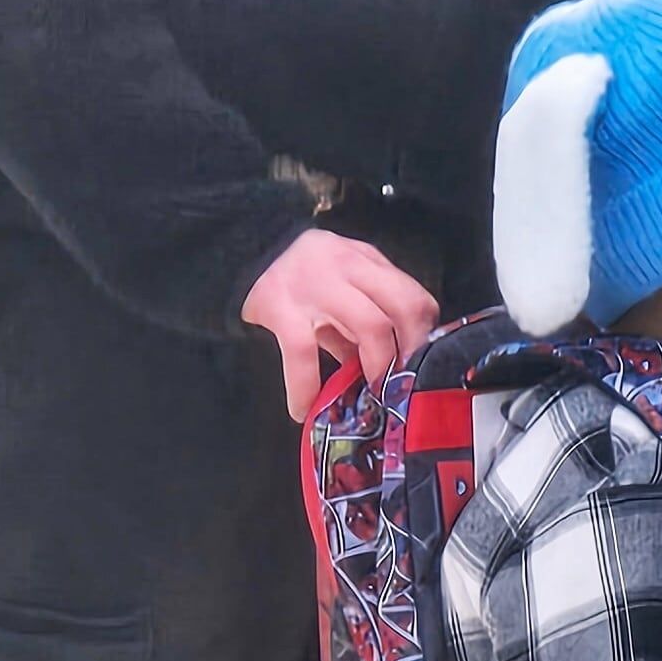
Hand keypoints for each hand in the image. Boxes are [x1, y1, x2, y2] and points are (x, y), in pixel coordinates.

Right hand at [242, 228, 439, 419]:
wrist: (237, 251)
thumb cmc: (298, 278)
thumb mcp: (339, 286)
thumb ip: (366, 314)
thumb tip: (394, 366)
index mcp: (364, 260)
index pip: (414, 295)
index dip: (424, 334)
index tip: (421, 363)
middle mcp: (346, 265)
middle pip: (404, 307)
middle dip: (410, 352)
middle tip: (402, 382)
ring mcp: (314, 284)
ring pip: (370, 326)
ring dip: (378, 367)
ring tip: (371, 393)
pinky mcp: (281, 308)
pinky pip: (304, 354)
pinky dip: (306, 388)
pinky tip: (304, 410)